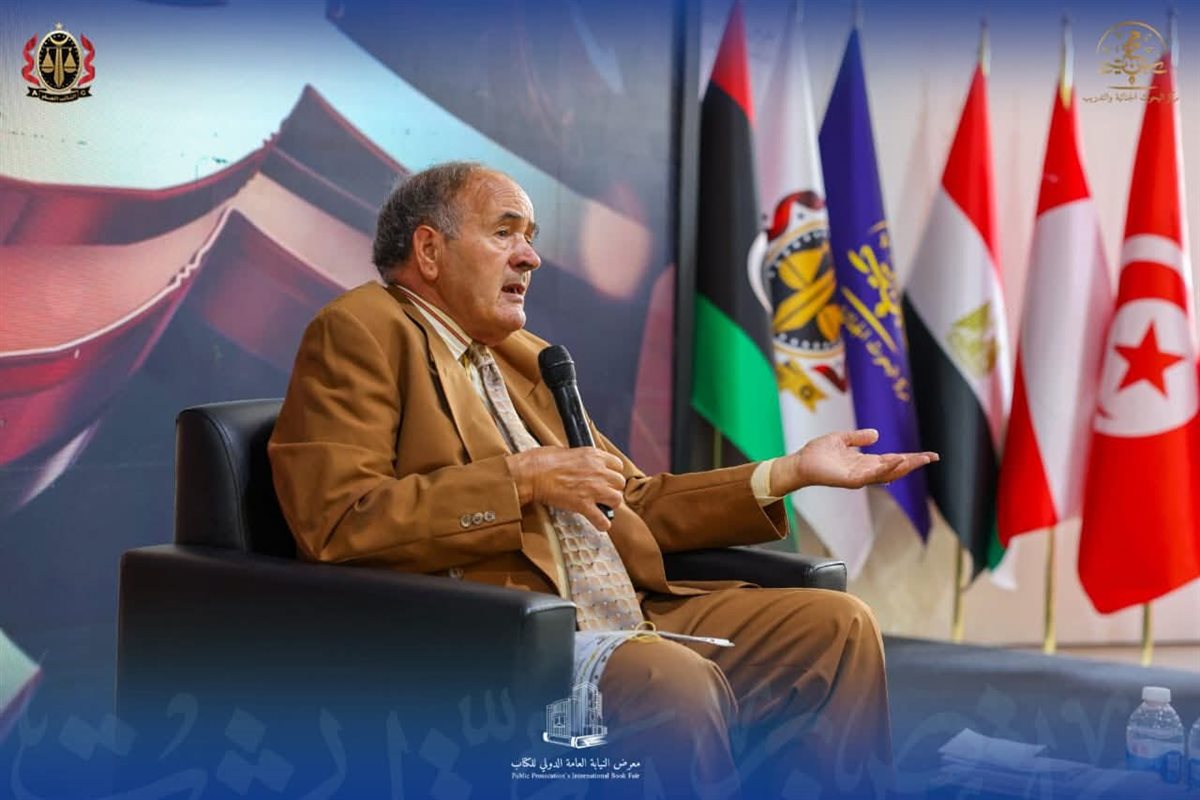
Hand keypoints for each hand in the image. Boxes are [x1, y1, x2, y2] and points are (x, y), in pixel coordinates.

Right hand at [505, 446, 625, 530]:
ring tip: (602, 506)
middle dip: (613, 488)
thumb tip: (581, 465)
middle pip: (620, 483)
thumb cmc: (543, 460)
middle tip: (603, 493)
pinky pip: (602, 519)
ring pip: (617, 500)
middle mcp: (598, 471)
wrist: (532, 474)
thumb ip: (581, 459)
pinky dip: (602, 524)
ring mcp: (593, 489)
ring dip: (610, 504)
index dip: (612, 473)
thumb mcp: (566, 450)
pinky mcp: (583, 505)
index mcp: (594, 456)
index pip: (618, 465)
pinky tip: (599, 524)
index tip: (606, 477)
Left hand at [769, 429, 937, 494]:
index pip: (893, 460)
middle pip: (895, 468)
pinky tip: (897, 460)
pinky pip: (872, 475)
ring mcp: (859, 477)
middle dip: (913, 463)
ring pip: (887, 473)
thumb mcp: (841, 439)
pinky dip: (885, 468)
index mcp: (865, 462)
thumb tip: (876, 434)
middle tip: (931, 457)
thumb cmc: (817, 453)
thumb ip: (858, 438)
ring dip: (904, 466)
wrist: (799, 463)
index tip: (928, 455)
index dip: (910, 458)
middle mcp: (865, 471)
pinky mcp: (851, 479)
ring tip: (919, 459)